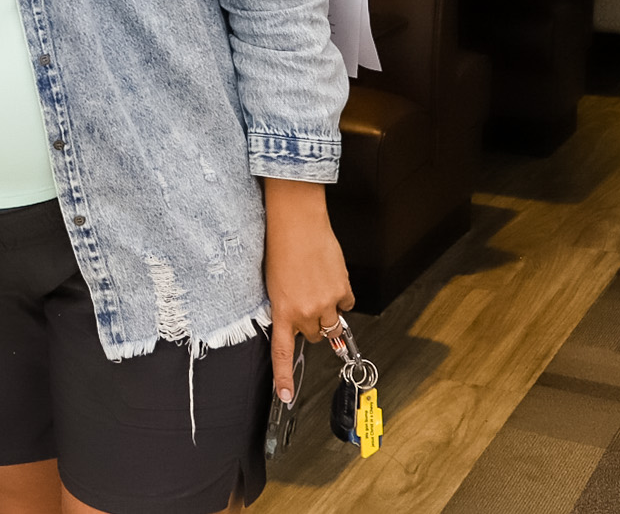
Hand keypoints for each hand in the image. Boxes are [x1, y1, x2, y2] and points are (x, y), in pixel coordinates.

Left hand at [261, 177, 353, 405]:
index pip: (283, 352)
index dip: (284, 377)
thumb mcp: (273, 282)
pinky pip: (346, 303)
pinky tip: (329, 277)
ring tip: (317, 286)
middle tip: (305, 299)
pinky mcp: (343, 290)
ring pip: (332, 323)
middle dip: (311, 323)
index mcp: (282, 310)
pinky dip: (340, 295)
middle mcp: (305, 312)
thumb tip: (296, 318)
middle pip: (315, 335)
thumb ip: (285, 305)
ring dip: (327, 312)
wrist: (297, 222)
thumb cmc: (280, 246)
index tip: (286, 397)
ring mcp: (326, 303)